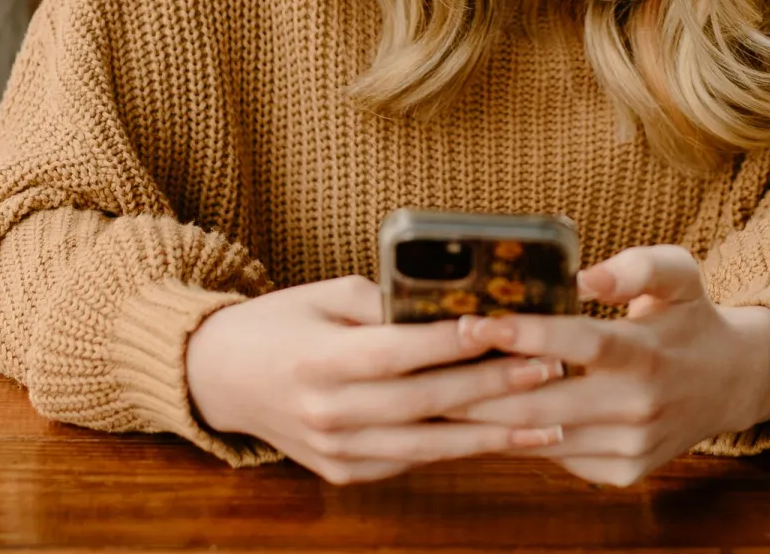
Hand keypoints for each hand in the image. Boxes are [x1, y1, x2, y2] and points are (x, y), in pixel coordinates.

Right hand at [185, 276, 565, 483]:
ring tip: (549, 421)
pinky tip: (505, 438)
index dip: (451, 342)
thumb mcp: (324, 295)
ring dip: (493, 435)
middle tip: (549, 367)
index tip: (503, 327)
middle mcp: (327, 412)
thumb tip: (455, 299)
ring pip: (428, 446)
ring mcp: (336, 451)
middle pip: (423, 402)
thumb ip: (384, 301)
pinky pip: (411, 462)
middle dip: (493, 386)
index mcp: (318, 360)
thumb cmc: (282, 323)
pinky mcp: (345, 473)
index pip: (397, 352)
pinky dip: (459, 449)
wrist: (220, 379)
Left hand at [447, 245, 769, 486]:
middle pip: (544, 402)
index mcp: (648, 354)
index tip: (476, 321)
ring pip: (540, 436)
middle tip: (429, 366)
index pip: (582, 343)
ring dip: (486, 418)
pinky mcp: (620, 473)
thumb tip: (585, 275)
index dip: (527, 334)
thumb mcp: (679, 274)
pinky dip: (516, 437)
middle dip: (480, 386)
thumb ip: (636, 267)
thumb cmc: (690, 318)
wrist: (730, 383)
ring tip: (437, 393)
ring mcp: (629, 447)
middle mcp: (639, 407)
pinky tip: (482, 417)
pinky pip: (555, 456)